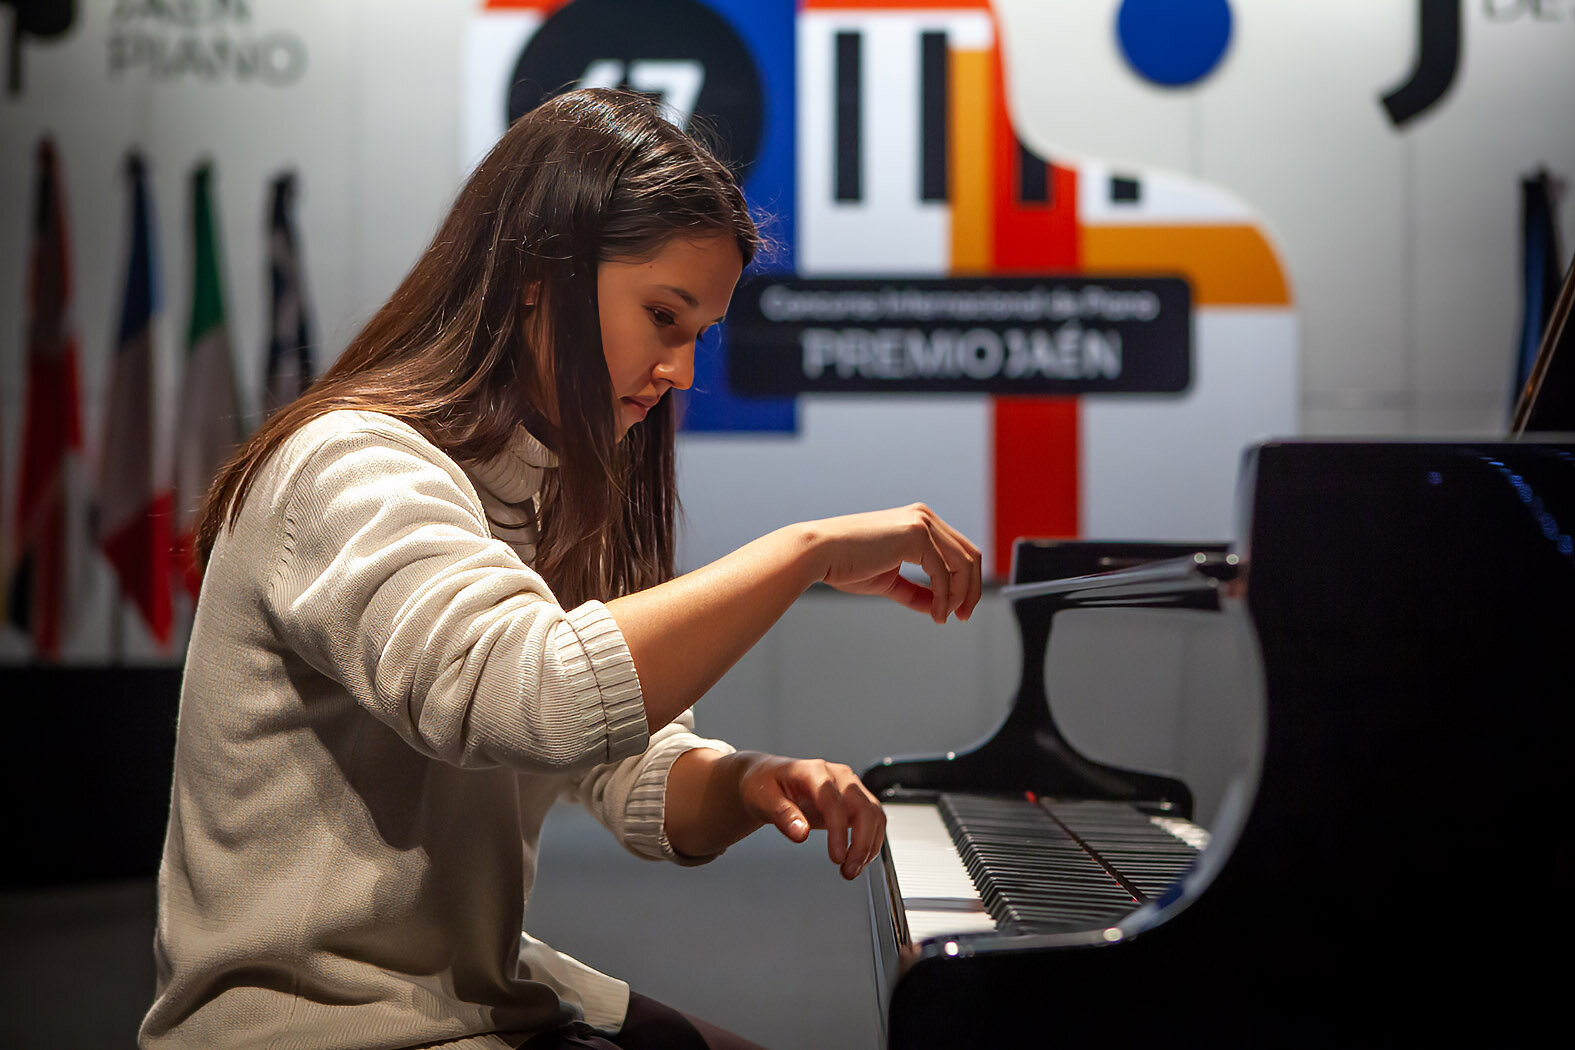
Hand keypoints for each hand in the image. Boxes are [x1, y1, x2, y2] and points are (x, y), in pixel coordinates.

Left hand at [737, 753, 886, 879]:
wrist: (768, 778)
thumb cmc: (765, 785)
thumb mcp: (763, 799)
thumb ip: (782, 815)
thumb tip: (800, 834)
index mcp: (813, 770)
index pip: (833, 800)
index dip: (839, 830)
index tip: (836, 857)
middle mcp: (837, 776)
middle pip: (863, 807)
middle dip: (862, 843)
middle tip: (848, 870)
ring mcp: (849, 787)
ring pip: (874, 815)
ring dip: (869, 846)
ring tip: (851, 870)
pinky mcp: (854, 800)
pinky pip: (873, 820)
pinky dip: (870, 842)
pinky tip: (857, 860)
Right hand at [802, 504, 982, 623]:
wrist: (819, 554)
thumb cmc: (845, 564)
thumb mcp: (888, 580)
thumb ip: (915, 590)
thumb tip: (938, 606)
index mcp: (918, 522)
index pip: (958, 551)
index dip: (965, 582)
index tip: (958, 609)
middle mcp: (924, 517)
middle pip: (970, 554)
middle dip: (971, 589)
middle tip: (962, 616)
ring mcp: (922, 523)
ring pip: (964, 563)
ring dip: (961, 595)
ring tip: (948, 616)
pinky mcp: (916, 535)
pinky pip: (943, 573)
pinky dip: (945, 597)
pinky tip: (936, 614)